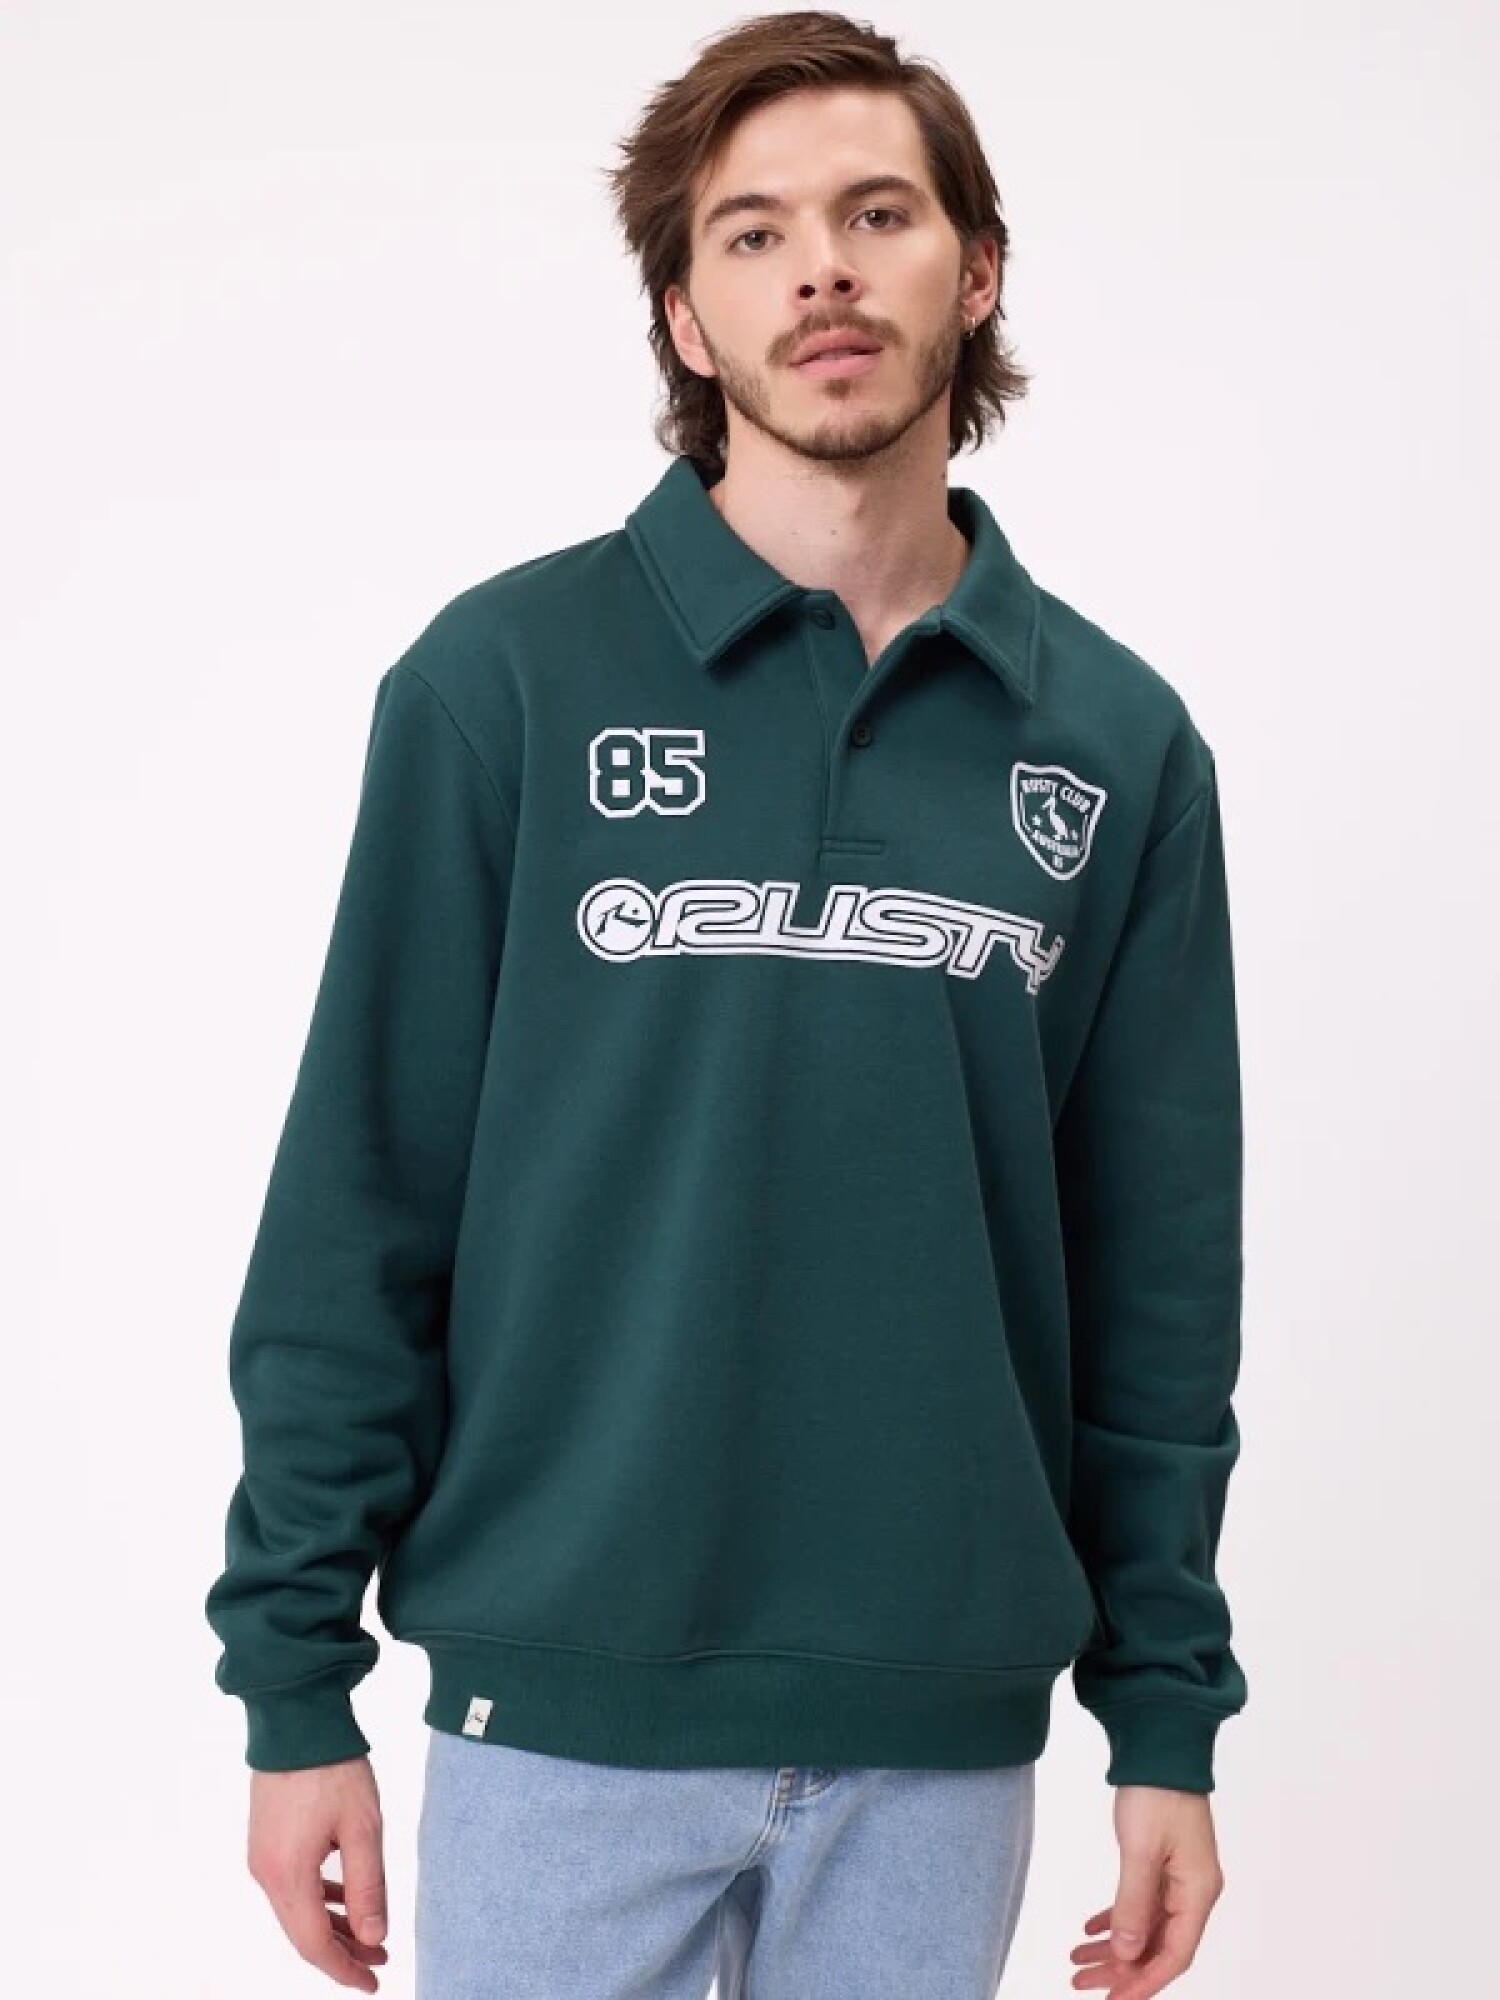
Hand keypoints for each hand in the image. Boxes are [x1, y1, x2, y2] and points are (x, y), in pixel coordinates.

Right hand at [246, 1755, 390, 1990]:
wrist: (296, 1719)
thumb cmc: (332, 1768)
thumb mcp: (362, 1828)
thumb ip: (367, 1886)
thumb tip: (373, 1938)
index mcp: (287, 1876)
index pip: (314, 1945)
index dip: (344, 1970)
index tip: (373, 1983)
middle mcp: (266, 1873)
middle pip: (303, 1933)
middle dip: (342, 1952)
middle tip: (379, 1962)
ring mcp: (262, 1857)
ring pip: (297, 1911)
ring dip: (332, 1926)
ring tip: (370, 1935)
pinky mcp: (265, 1840)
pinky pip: (292, 1886)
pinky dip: (319, 1899)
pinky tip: (343, 1897)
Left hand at [1069, 1785, 1224, 1996]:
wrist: (1161, 1743)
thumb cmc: (1157, 1792)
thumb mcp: (1140, 1851)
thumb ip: (1133, 1905)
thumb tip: (1128, 1954)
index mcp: (1197, 1893)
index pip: (1174, 1956)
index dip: (1143, 1983)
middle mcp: (1193, 1891)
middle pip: (1157, 1946)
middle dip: (1121, 1969)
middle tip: (1080, 1982)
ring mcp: (1179, 1877)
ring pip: (1146, 1927)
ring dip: (1114, 1946)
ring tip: (1077, 1959)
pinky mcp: (1164, 1862)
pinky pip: (1141, 1903)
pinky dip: (1117, 1917)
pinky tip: (1091, 1928)